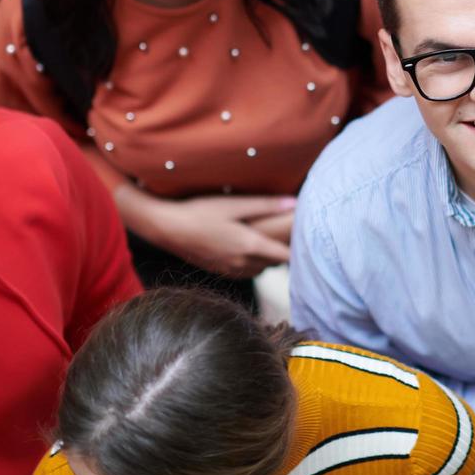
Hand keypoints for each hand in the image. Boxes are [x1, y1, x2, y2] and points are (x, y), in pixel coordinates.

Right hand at [154, 195, 295, 278]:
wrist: (167, 228)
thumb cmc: (200, 212)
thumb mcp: (234, 204)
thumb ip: (265, 205)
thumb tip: (294, 202)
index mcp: (250, 245)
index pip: (284, 255)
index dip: (298, 251)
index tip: (307, 243)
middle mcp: (242, 261)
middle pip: (274, 264)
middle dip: (283, 253)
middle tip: (289, 238)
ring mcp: (229, 269)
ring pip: (259, 270)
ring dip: (267, 260)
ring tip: (270, 243)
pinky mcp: (218, 271)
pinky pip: (244, 272)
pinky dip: (252, 264)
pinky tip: (247, 251)